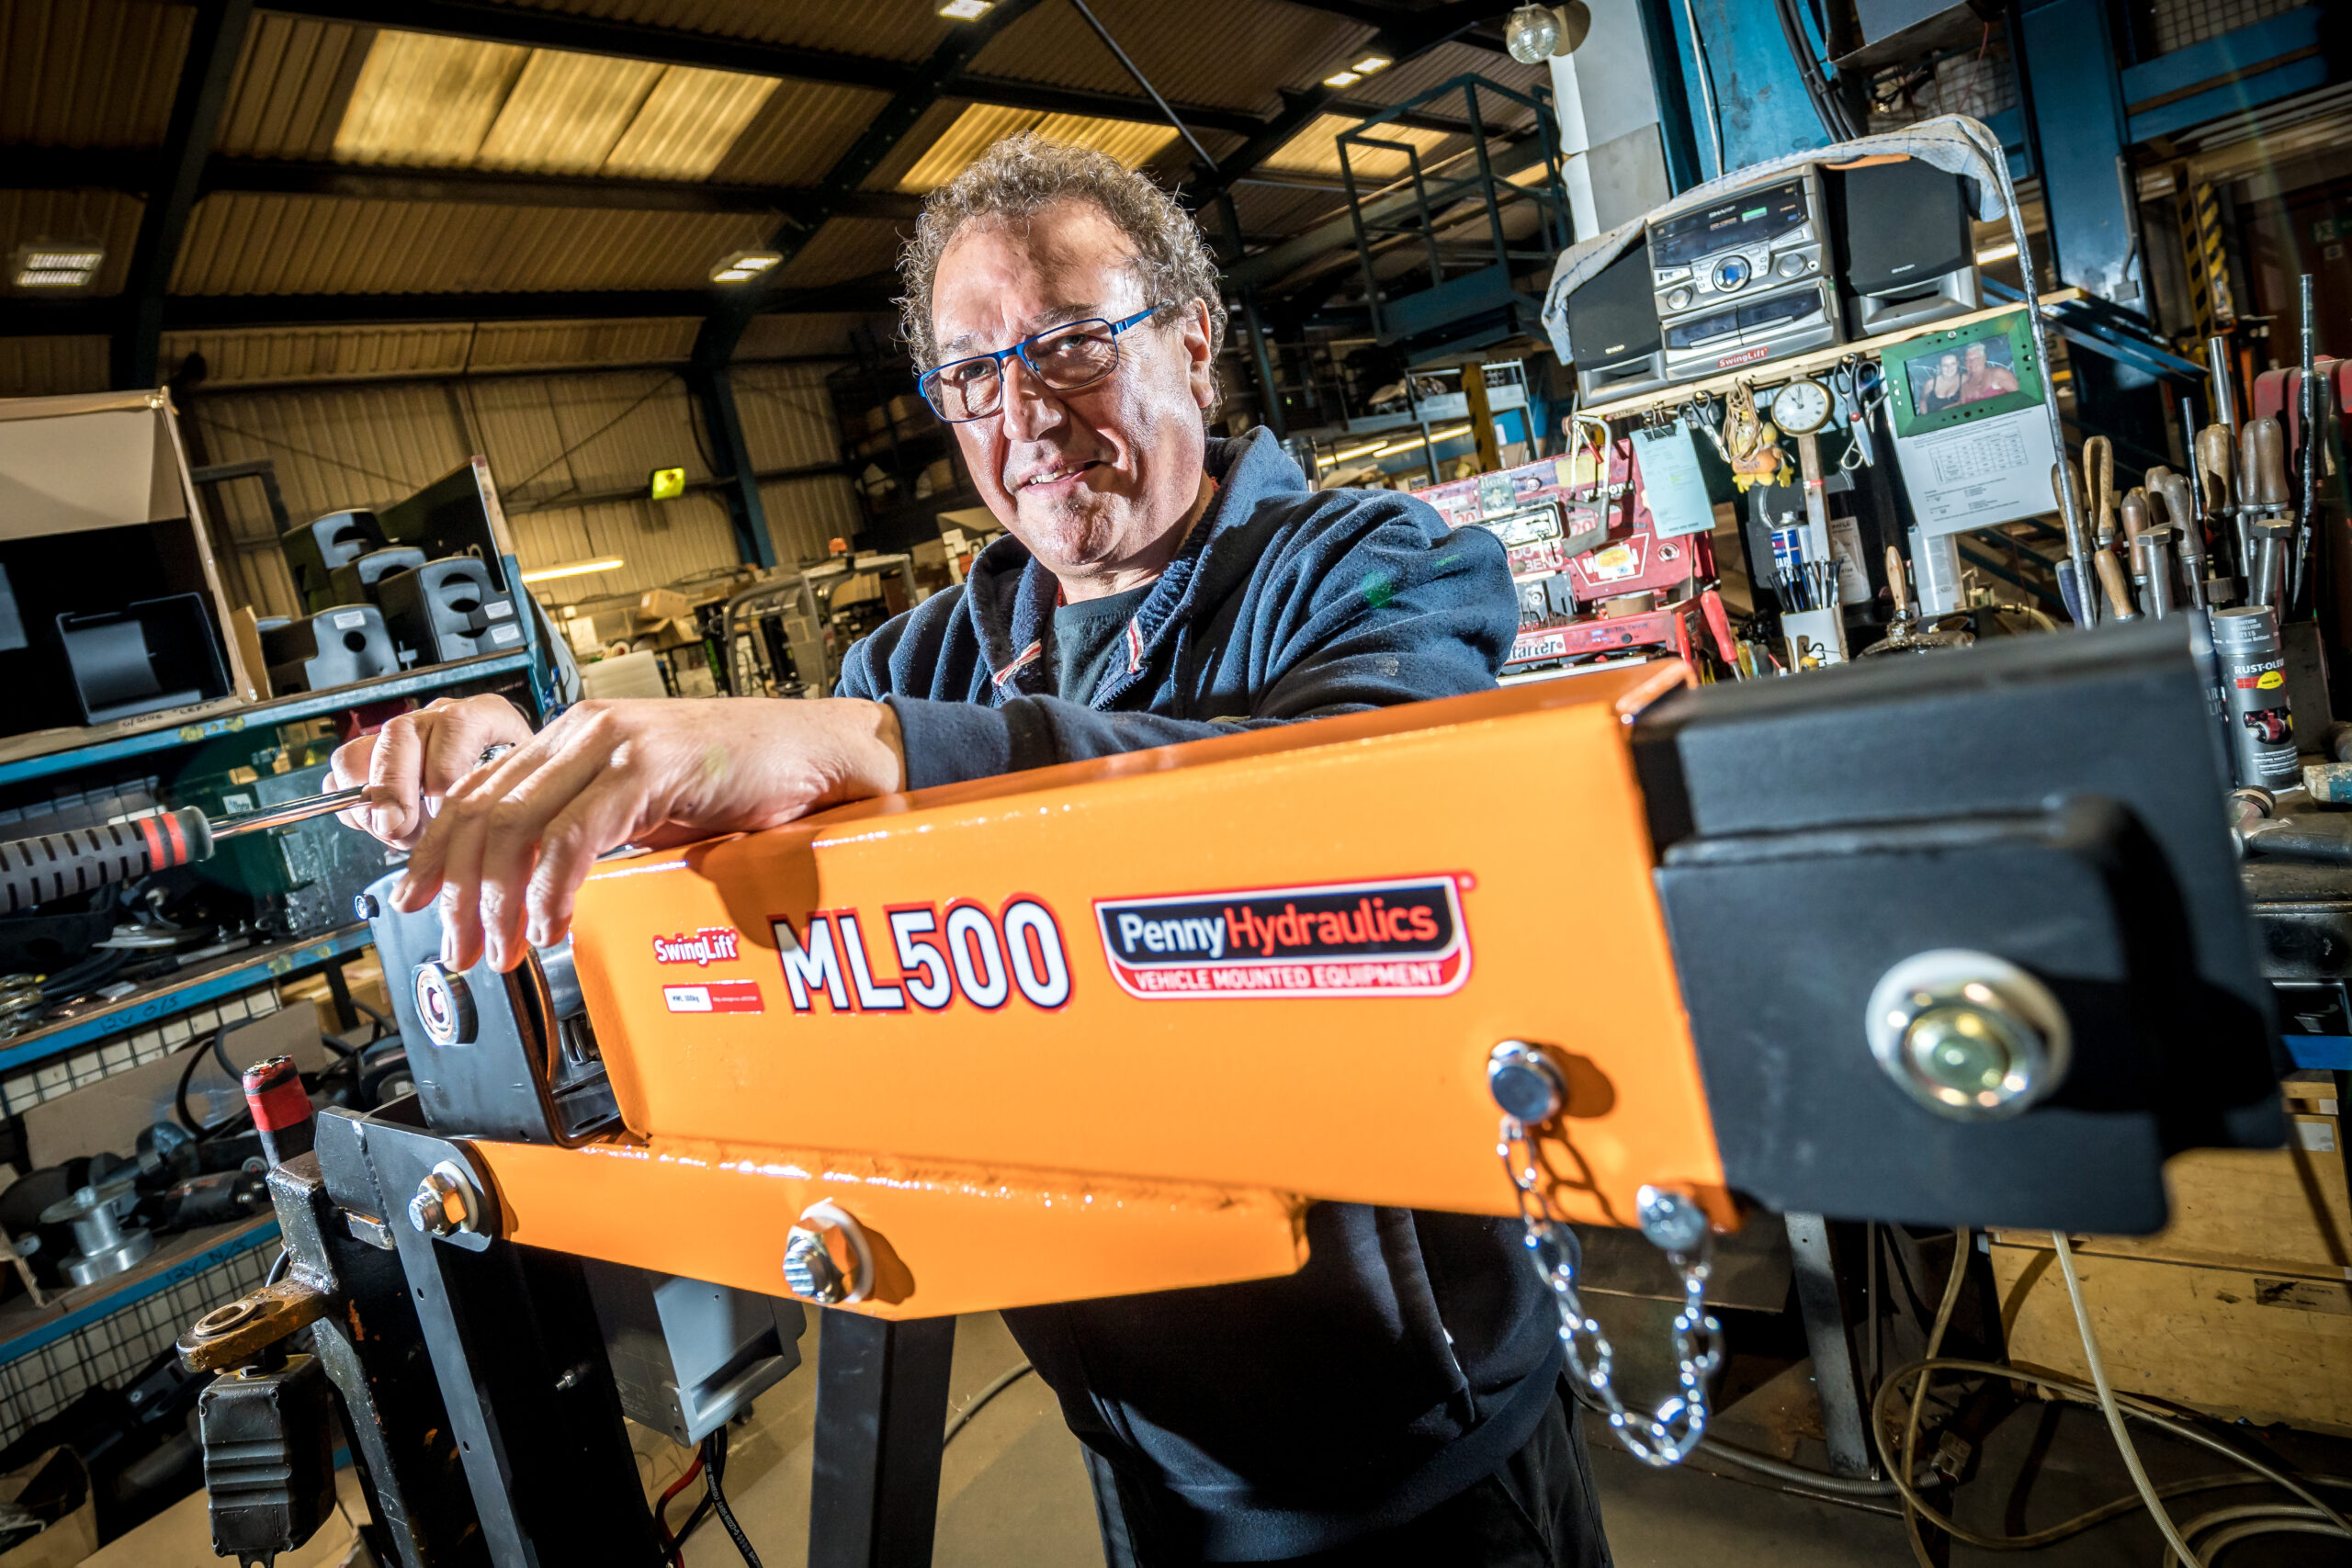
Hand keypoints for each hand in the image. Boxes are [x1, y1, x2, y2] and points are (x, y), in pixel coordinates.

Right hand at [332, 694, 535, 849]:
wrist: (511, 782)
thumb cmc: (520, 786)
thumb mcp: (526, 786)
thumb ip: (499, 797)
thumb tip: (460, 824)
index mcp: (482, 715)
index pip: (456, 726)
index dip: (445, 771)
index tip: (445, 807)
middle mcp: (437, 719)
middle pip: (397, 737)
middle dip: (393, 790)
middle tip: (400, 828)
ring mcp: (401, 738)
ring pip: (357, 756)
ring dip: (369, 804)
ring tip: (399, 833)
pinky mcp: (374, 760)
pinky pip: (343, 778)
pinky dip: (353, 810)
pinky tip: (382, 828)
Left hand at [389, 698, 905, 972]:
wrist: (818, 756)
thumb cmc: (745, 783)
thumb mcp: (647, 809)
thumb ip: (591, 830)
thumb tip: (534, 888)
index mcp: (574, 738)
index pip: (476, 794)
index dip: (437, 854)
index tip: (418, 903)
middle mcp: (582, 731)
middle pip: (483, 813)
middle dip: (459, 893)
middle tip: (461, 949)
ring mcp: (613, 743)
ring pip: (517, 827)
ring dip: (500, 902)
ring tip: (503, 949)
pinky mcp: (649, 764)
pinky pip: (576, 836)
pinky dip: (554, 888)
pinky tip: (554, 924)